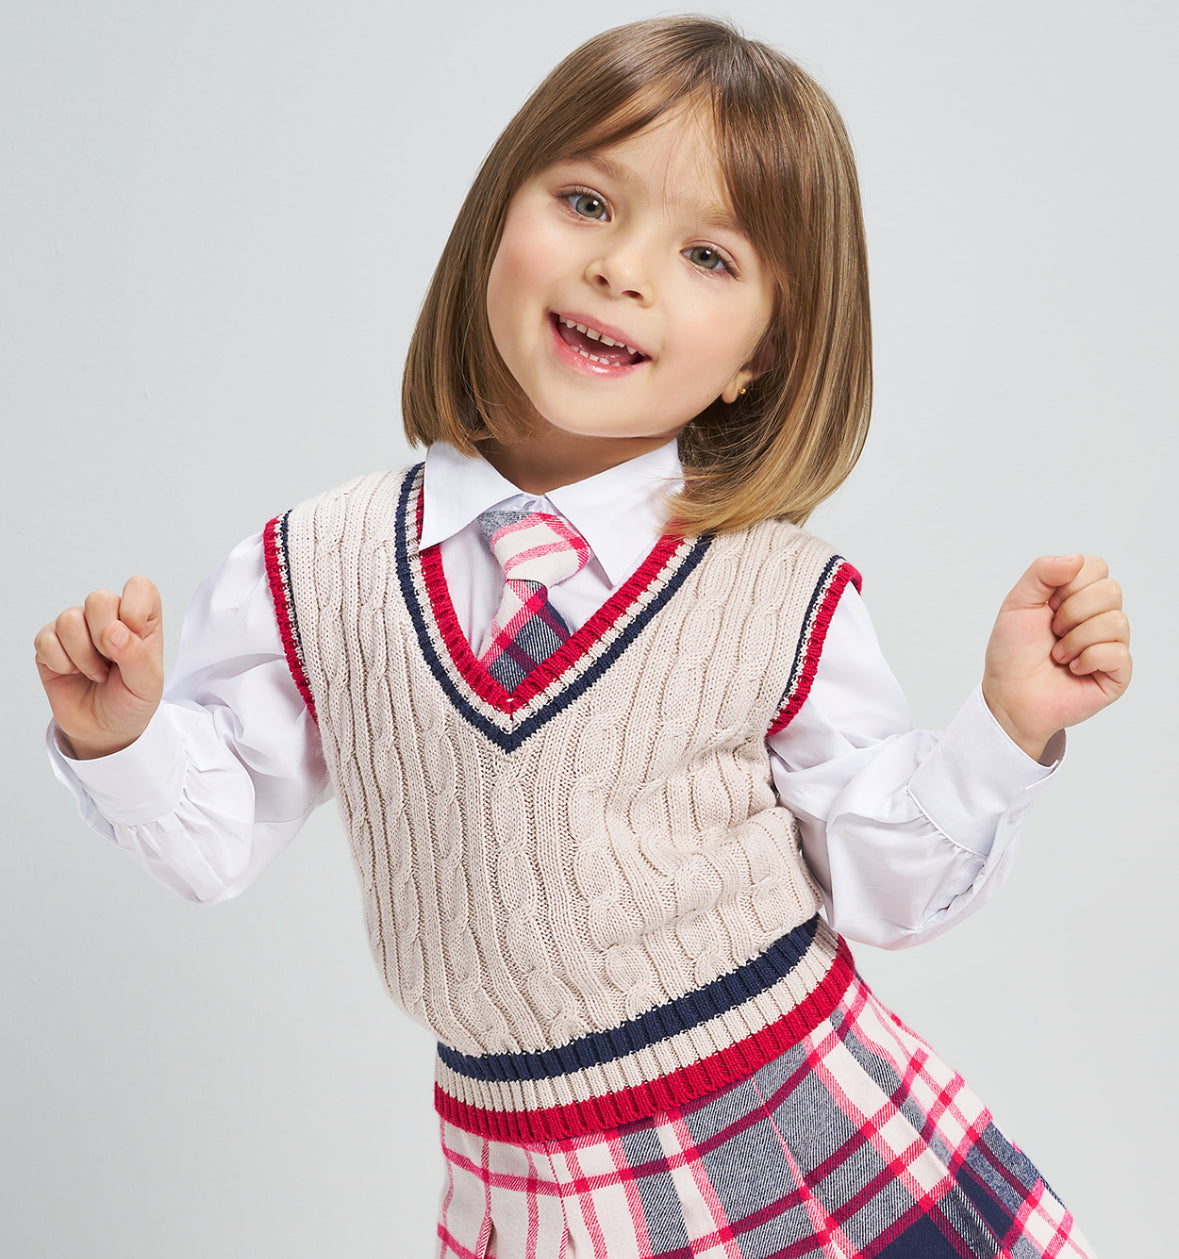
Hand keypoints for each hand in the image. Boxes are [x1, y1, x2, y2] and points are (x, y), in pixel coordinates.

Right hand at [34, 576, 163, 759]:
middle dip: (104, 637)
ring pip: (70, 618)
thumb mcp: (147, 685)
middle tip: (112, 662)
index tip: (135, 637)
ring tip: (96, 673)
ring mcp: (78, 629)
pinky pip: (46, 639)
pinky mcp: (51, 644)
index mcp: (141, 620)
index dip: (134, 608)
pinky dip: (60, 663)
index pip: (139, 586)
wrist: (105, 729)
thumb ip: (137, 656)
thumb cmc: (132, 702)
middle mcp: (109, 618)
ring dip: (83, 656)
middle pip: (98, 598)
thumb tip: (114, 630)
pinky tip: (73, 673)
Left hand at [981, 555, 1130, 760]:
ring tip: (1059, 654)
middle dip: (1072, 612)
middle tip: (1053, 631)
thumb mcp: (1018, 602)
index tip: (1047, 605)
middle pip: (1110, 590)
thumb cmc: (1012, 652)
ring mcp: (1111, 644)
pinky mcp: (1117, 672)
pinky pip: (1117, 652)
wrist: (1009, 694)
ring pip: (1116, 621)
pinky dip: (1087, 659)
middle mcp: (1099, 616)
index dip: (1068, 585)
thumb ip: (1042, 572)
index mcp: (1078, 596)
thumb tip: (1076, 559)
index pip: (1096, 567)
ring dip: (1076, 639)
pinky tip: (1073, 669)